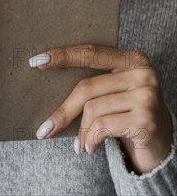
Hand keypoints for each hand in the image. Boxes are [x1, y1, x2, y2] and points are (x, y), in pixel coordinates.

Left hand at [29, 44, 172, 173]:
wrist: (162, 144)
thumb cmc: (129, 113)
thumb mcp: (116, 91)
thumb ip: (96, 82)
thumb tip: (50, 78)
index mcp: (132, 59)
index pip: (91, 53)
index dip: (63, 56)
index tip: (38, 60)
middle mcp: (142, 73)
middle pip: (87, 87)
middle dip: (64, 111)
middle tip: (45, 129)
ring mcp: (146, 96)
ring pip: (93, 109)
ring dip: (81, 132)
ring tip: (81, 144)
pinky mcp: (145, 120)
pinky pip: (103, 127)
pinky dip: (91, 140)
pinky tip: (91, 148)